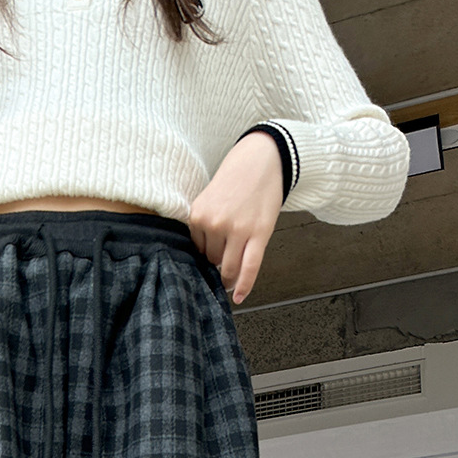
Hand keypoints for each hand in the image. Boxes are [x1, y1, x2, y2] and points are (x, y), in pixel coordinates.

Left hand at [188, 131, 285, 305]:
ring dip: (229, 277)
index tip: (210, 260)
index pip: (196, 250)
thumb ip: (203, 227)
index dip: (204, 256)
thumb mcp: (208, 200)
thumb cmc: (235, 180)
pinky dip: (244, 286)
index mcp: (198, 215)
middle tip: (225, 262)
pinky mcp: (258, 234)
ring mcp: (237, 230)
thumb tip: (203, 260)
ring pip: (228, 268)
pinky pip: (249, 268)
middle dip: (217, 264)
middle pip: (211, 261)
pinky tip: (240, 297)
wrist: (262, 159)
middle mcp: (215, 224)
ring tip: (231, 279)